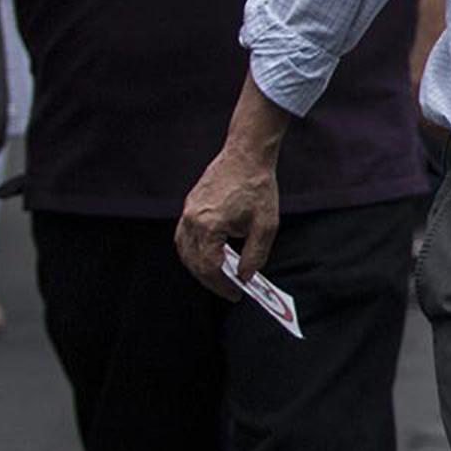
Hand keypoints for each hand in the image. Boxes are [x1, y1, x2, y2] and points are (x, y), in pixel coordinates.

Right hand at [176, 144, 280, 299]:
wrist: (246, 156)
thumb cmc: (258, 188)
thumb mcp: (266, 226)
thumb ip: (255, 255)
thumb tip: (245, 277)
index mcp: (209, 226)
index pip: (209, 267)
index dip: (222, 285)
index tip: (235, 294)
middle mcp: (192, 220)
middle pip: (193, 262)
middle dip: (210, 280)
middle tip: (229, 290)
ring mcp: (187, 212)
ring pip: (184, 250)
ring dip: (198, 267)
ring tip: (219, 277)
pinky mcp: (189, 206)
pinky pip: (183, 236)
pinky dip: (193, 251)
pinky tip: (210, 256)